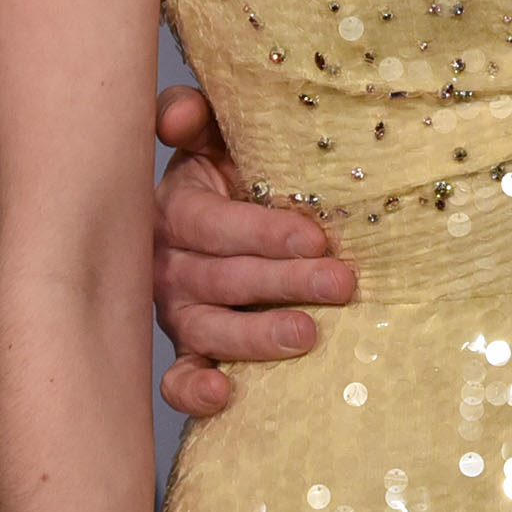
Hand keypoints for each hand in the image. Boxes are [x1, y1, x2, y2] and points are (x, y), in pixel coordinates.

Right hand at [150, 84, 357, 415]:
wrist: (215, 211)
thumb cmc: (226, 168)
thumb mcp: (214, 134)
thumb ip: (193, 115)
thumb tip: (177, 115)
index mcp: (176, 210)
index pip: (215, 224)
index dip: (264, 232)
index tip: (314, 237)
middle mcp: (171, 265)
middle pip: (225, 279)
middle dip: (285, 282)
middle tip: (340, 283)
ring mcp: (178, 312)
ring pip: (209, 330)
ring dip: (257, 337)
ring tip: (308, 336)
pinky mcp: (188, 350)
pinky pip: (179, 378)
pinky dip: (193, 391)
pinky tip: (224, 396)